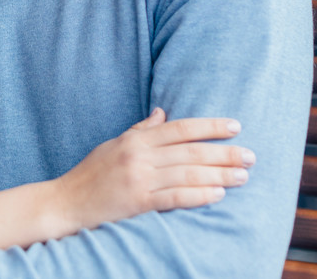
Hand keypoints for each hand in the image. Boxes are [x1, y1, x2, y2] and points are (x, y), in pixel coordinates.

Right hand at [52, 108, 253, 232]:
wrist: (65, 203)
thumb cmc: (90, 174)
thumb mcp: (113, 145)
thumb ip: (140, 131)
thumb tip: (162, 113)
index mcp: (135, 140)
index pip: (181, 128)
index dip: (210, 126)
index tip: (236, 126)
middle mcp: (139, 156)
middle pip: (191, 150)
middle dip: (224, 152)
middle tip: (251, 156)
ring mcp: (139, 179)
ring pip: (188, 173)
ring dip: (219, 174)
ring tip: (242, 176)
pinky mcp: (137, 202)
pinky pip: (175, 197)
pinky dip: (198, 194)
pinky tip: (218, 194)